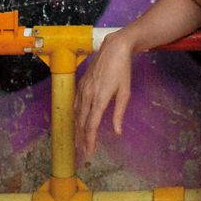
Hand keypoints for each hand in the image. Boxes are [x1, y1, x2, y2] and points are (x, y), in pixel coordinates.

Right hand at [74, 32, 132, 157]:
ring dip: (77, 129)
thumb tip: (117, 132)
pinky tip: (76, 121)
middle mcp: (88, 95)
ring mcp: (82, 89)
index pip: (92, 125)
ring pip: (76, 114)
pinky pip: (75, 104)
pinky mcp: (81, 84)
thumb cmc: (122, 70)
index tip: (89, 151)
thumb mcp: (125, 92)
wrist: (114, 49)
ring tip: (78, 141)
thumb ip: (119, 113)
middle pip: (82, 122)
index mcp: (100, 98)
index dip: (90, 140)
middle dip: (82, 138)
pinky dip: (75, 116)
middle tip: (83, 152)